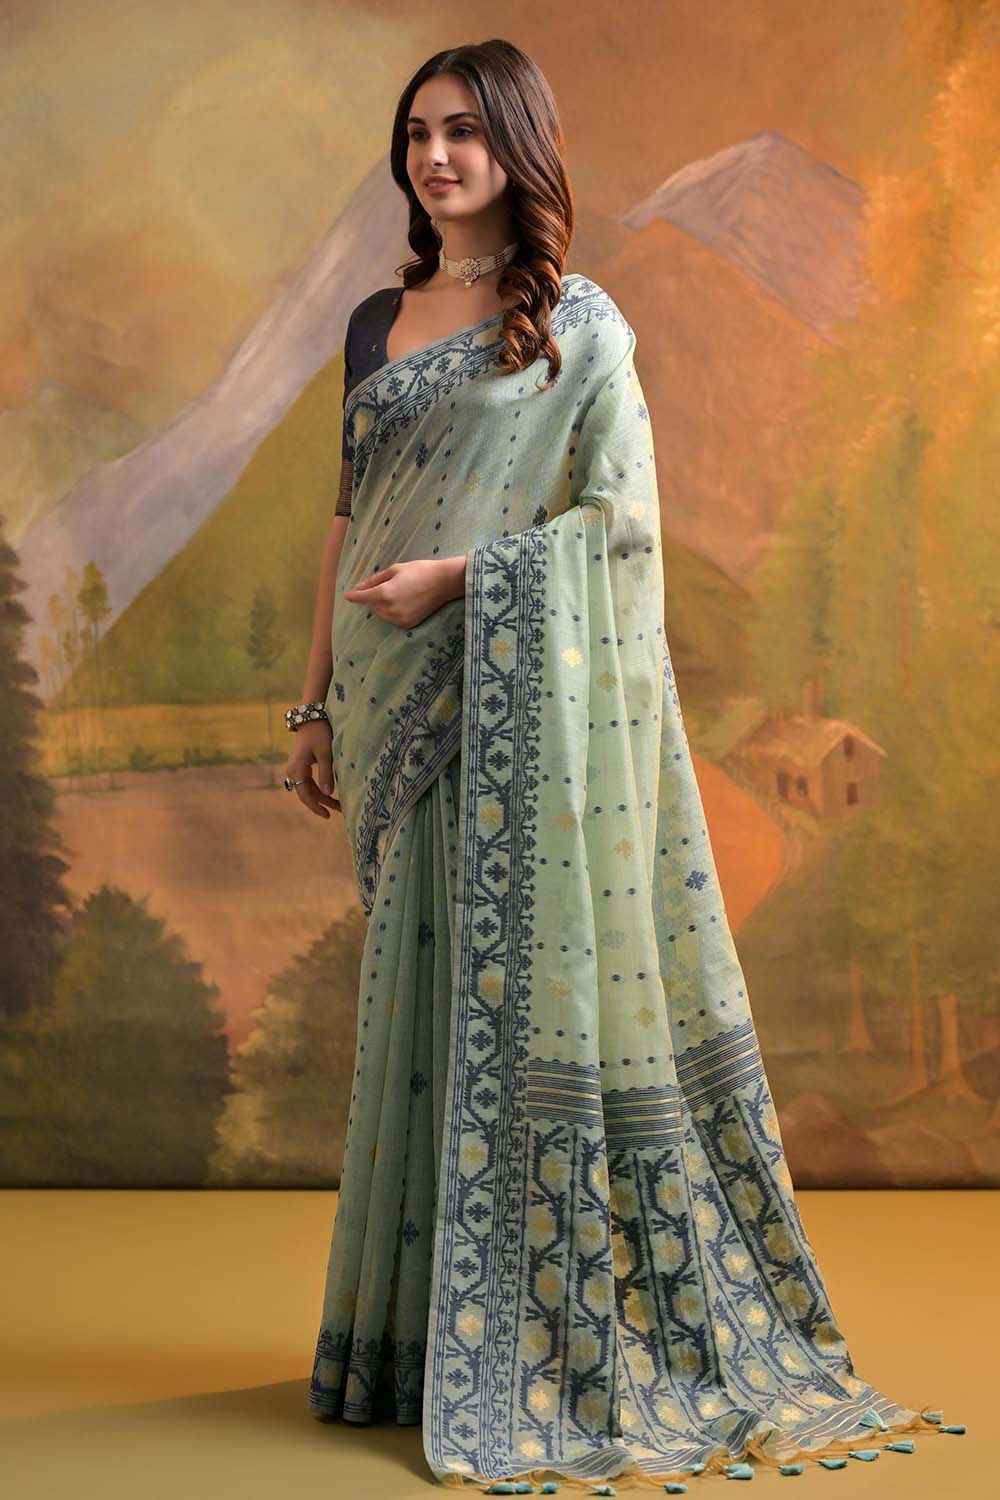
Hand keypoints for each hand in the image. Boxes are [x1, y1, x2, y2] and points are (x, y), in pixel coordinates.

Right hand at [283, 718, 340, 818]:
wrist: (311, 716)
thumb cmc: (319, 732)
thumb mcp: (325, 753)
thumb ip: (326, 774)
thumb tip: (327, 794)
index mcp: (296, 770)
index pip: (306, 795)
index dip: (316, 807)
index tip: (328, 815)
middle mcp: (293, 771)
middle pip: (307, 793)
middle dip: (322, 803)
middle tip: (340, 811)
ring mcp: (297, 768)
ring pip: (309, 788)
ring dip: (322, 796)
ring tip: (339, 805)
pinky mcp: (302, 764)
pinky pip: (309, 781)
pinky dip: (320, 788)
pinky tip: (330, 793)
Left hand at [343, 555, 464, 629]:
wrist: (444, 582)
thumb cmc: (420, 571)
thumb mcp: (395, 570)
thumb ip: (376, 580)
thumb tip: (360, 586)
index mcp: (384, 594)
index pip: (362, 598)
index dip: (353, 596)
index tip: (347, 595)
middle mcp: (389, 609)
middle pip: (372, 606)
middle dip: (375, 597)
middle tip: (389, 585)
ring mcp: (399, 619)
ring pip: (382, 614)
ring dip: (384, 605)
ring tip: (399, 593)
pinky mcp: (408, 624)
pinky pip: (394, 619)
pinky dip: (394, 612)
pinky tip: (406, 601)